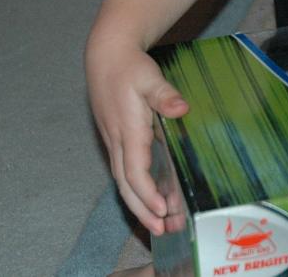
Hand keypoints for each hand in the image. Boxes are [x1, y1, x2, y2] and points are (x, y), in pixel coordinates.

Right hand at [86, 42, 188, 235]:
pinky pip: (125, 172)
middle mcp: (118, 142)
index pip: (135, 171)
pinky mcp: (117, 140)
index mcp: (127, 131)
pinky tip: (150, 199)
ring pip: (123, 182)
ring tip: (158, 223)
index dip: (147, 193)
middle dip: (142, 210)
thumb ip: (164, 95)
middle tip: (161, 230)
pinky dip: (136, 190)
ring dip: (139, 204)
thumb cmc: (130, 68)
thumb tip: (180, 108)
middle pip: (126, 185)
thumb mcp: (149, 77)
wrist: (107, 57)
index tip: (161, 210)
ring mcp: (115, 142)